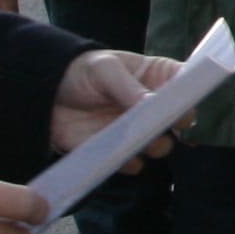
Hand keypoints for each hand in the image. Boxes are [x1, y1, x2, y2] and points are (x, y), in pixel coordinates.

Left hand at [50, 49, 181, 165]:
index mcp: (157, 78)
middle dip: (174, 127)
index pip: (186, 86)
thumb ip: (129, 88)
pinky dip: (129, 163)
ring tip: (140, 141)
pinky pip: (133, 163)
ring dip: (154, 146)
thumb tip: (153, 104)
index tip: (183, 109)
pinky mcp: (117, 151)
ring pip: (160, 145)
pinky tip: (119, 156)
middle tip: (161, 127)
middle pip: (178, 121)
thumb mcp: (105, 70)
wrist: (45, 92)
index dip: (190, 97)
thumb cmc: (82, 71)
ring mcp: (136, 130)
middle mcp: (153, 106)